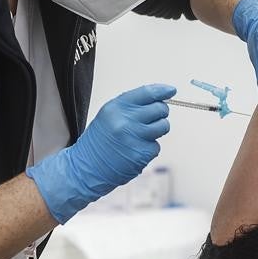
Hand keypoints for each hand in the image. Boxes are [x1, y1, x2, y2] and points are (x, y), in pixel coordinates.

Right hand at [28, 84, 174, 222]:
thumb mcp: (109, 115)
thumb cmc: (99, 141)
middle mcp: (126, 121)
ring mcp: (135, 138)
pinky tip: (134, 150)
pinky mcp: (141, 154)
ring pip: (163, 126)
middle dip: (160, 113)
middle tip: (150, 119)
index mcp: (116, 107)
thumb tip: (160, 98)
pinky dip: (149, 148)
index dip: (162, 91)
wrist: (87, 167)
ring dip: (157, 130)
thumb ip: (132, 106)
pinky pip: (156, 146)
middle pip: (160, 109)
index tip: (171, 90)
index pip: (147, 93)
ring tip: (140, 136)